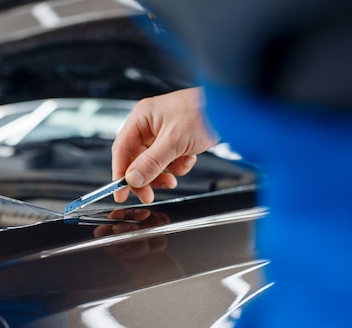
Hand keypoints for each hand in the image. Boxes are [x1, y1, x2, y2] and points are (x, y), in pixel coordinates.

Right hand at [112, 87, 217, 202]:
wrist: (232, 108)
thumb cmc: (204, 111)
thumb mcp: (175, 141)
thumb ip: (151, 162)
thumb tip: (132, 179)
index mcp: (142, 117)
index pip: (122, 150)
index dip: (119, 173)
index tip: (120, 193)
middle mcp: (149, 124)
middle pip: (136, 159)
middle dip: (145, 177)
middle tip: (149, 194)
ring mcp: (163, 132)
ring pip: (153, 163)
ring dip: (163, 173)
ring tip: (173, 177)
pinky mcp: (176, 140)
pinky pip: (169, 161)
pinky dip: (178, 166)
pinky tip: (188, 159)